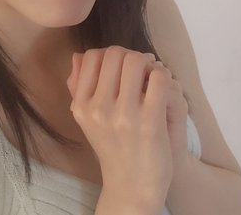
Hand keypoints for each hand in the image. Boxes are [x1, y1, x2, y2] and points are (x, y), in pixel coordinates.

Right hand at [67, 48, 190, 172]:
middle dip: (130, 56)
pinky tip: (161, 88)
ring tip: (151, 76)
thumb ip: (79, 86)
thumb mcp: (88, 118)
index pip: (91, 57)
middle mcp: (98, 109)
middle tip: (140, 68)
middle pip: (114, 54)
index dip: (109, 54)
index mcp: (81, 106)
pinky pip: (158, 77)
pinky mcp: (150, 121)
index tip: (120, 67)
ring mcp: (124, 115)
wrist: (132, 186)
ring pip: (136, 61)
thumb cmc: (113, 147)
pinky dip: (162, 75)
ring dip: (147, 63)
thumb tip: (78, 56)